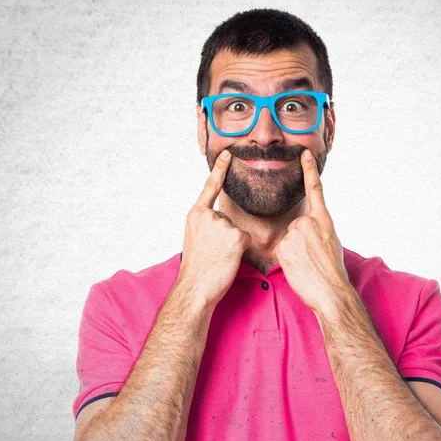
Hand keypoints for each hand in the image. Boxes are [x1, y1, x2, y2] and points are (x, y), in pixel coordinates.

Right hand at [177, 150, 251, 306]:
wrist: (195, 287)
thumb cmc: (196, 268)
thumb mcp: (194, 238)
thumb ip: (206, 225)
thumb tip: (222, 224)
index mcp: (196, 215)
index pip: (210, 187)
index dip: (220, 170)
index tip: (228, 153)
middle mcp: (208, 216)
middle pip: (229, 219)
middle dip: (226, 236)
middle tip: (213, 253)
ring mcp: (223, 225)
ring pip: (238, 230)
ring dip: (233, 244)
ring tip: (218, 257)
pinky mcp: (237, 236)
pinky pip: (246, 239)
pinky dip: (241, 250)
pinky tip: (228, 258)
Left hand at [272, 149, 349, 313]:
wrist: (330, 290)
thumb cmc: (332, 271)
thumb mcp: (331, 242)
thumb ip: (318, 230)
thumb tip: (308, 229)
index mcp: (323, 220)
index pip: (314, 190)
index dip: (308, 170)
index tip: (304, 154)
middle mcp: (308, 222)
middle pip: (295, 226)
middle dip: (299, 241)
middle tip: (311, 257)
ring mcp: (294, 233)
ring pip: (287, 239)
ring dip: (293, 252)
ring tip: (306, 264)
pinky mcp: (283, 246)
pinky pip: (280, 250)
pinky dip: (286, 260)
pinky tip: (298, 267)